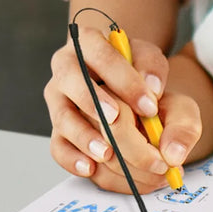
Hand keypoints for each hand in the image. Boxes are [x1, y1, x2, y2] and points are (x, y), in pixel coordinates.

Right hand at [44, 26, 201, 193]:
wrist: (125, 89)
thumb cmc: (137, 72)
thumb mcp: (152, 62)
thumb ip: (154, 69)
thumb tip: (152, 88)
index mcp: (88, 43)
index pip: (101, 54)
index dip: (124, 79)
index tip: (149, 104)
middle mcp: (65, 69)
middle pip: (70, 80)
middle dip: (93, 101)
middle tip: (117, 118)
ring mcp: (58, 101)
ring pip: (62, 117)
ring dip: (84, 135)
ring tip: (108, 152)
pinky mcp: (57, 129)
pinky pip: (57, 146)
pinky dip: (73, 159)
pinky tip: (91, 168)